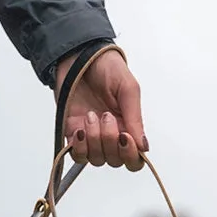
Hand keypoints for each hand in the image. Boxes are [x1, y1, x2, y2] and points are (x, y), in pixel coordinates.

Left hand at [54, 47, 146, 170]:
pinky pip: (77, 155)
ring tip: (90, 116)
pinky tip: (80, 129)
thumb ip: (135, 118)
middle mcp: (111, 136)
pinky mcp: (73, 133)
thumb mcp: (128, 89)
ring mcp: (92, 137)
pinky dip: (79, 147)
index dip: (130, 154)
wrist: (78, 54)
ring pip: (96, 159)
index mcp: (128, 127)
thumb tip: (143, 146)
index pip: (134, 159)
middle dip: (109, 141)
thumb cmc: (106, 68)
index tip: (124, 136)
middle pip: (115, 161)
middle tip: (105, 115)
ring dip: (94, 140)